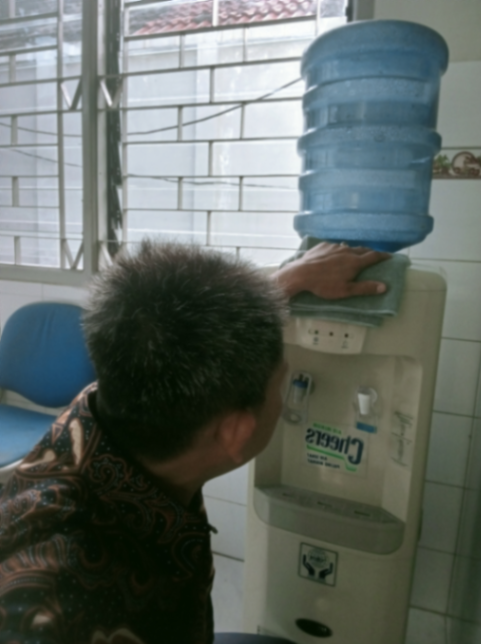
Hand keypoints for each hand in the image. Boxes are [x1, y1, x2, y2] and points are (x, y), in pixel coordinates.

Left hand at [274, 242, 390, 299]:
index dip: (383, 256)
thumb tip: (384, 286)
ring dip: (353, 250)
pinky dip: (338, 250)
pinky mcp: (323, 245)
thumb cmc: (325, 285)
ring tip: (354, 255)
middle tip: (373, 256)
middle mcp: (347, 251)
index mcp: (355, 262)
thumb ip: (365, 288)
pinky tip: (334, 255)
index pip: (374, 256)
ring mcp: (334, 246)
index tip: (389, 256)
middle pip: (362, 249)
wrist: (302, 273)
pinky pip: (334, 246)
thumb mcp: (346, 290)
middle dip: (369, 252)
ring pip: (348, 247)